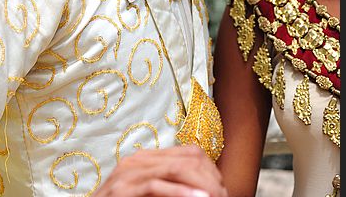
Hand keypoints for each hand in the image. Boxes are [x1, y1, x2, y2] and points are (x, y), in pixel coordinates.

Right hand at [91, 144, 227, 196]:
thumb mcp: (149, 196)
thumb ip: (168, 188)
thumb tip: (203, 190)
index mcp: (145, 160)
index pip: (188, 153)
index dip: (210, 170)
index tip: (223, 188)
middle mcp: (136, 161)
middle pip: (185, 158)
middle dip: (209, 177)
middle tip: (224, 194)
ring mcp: (127, 174)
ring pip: (174, 169)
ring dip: (199, 185)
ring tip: (215, 196)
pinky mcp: (122, 191)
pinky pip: (156, 186)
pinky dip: (180, 193)